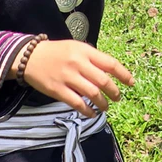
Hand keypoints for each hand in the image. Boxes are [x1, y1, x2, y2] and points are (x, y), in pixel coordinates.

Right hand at [12, 39, 133, 117]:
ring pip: (92, 94)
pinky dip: (88, 111)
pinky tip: (92, 113)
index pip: (110, 63)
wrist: (30, 57)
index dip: (124, 74)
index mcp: (85, 51)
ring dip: (103, 103)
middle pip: (104, 81)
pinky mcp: (57, 90)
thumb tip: (110, 72)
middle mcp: (78, 63)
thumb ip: (92, 58)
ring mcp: (68, 77)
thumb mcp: (77, 48)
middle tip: (118, 98)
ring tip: (106, 107)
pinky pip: (77, 103)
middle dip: (114, 92)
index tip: (131, 83)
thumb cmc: (57, 52)